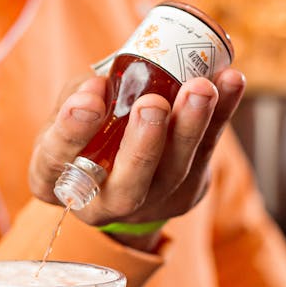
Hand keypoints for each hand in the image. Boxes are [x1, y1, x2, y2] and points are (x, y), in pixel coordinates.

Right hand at [29, 67, 245, 232]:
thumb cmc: (86, 133)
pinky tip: (230, 81)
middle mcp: (99, 203)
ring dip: (190, 128)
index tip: (90, 98)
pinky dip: (220, 116)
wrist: (119, 171)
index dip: (72, 131)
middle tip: (153, 104)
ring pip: (173, 173)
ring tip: (202, 87)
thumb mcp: (65, 114)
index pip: (55, 160)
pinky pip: (204, 154)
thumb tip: (103, 83)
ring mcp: (147, 205)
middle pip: (126, 186)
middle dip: (143, 146)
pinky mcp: (184, 194)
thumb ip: (79, 95)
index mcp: (55, 180)